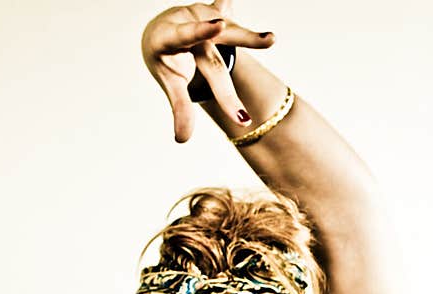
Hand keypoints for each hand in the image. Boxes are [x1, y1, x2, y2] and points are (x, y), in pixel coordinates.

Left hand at [141, 1, 273, 142]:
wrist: (162, 33)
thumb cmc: (167, 61)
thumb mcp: (170, 81)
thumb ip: (179, 107)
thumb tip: (182, 139)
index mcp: (168, 38)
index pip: (185, 35)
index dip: (200, 30)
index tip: (218, 26)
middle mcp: (188, 21)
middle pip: (216, 37)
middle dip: (240, 40)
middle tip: (267, 41)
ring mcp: (205, 15)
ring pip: (230, 30)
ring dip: (249, 36)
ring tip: (270, 40)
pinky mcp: (218, 12)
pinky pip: (226, 8)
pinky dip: (229, 6)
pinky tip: (230, 3)